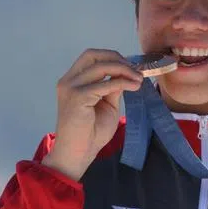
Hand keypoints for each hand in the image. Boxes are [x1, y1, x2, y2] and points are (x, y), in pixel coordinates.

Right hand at [41, 49, 144, 180]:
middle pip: (93, 55)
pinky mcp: (77, 96)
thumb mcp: (107, 105)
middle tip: (136, 70)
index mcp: (72, 81)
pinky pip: (105, 84)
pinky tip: (133, 87)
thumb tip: (126, 75)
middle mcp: (68, 80)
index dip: (113, 57)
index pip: (91, 57)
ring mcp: (71, 87)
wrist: (78, 153)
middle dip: (117, 58)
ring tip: (139, 79)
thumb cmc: (90, 133)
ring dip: (124, 70)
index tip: (131, 67)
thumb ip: (112, 88)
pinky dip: (122, 82)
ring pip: (101, 66)